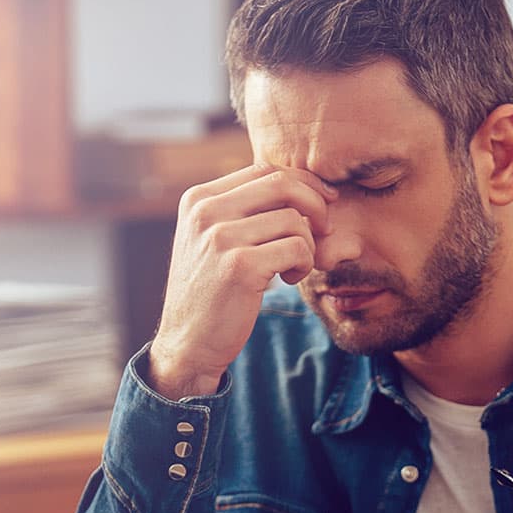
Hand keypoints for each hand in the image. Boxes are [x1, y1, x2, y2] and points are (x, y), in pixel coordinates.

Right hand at [147, 164, 336, 398]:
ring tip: (294, 266)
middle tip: (325, 229)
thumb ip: (242, 210)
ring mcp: (220, 237)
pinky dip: (304, 264)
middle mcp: (205, 212)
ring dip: (308, 245)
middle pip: (282, 184)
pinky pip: (297, 248)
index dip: (302, 182)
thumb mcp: (214, 241)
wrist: (188, 343)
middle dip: (316, 203)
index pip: (264, 170)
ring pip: (294, 220)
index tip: (323, 202)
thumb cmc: (211, 292)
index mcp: (198, 199)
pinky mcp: (240, 266)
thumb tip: (298, 184)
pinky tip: (288, 279)